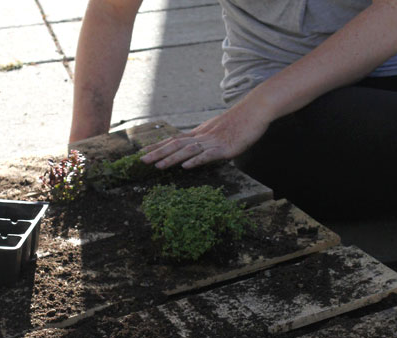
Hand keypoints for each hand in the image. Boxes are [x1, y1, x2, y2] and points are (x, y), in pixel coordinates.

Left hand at [140, 110, 269, 168]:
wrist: (255, 110)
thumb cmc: (239, 121)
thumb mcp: (218, 130)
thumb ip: (206, 139)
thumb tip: (197, 149)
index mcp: (200, 133)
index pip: (174, 140)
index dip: (158, 146)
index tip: (143, 152)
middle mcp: (202, 136)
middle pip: (175, 144)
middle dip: (157, 153)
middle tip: (141, 160)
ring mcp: (213, 142)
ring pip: (187, 150)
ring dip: (171, 158)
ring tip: (157, 166)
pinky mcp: (225, 148)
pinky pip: (208, 155)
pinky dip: (196, 160)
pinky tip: (186, 167)